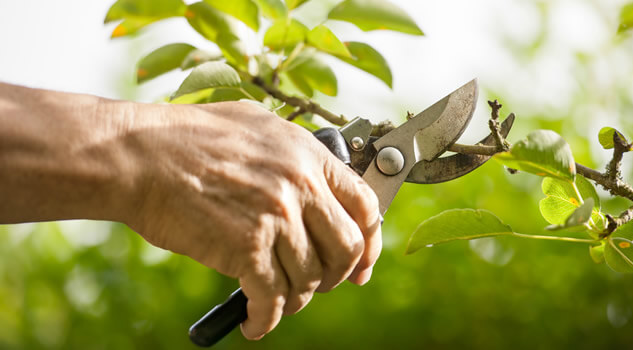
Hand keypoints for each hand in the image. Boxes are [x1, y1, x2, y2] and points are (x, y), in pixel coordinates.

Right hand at [125, 101, 381, 339]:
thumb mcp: (256, 125)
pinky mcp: (246, 248)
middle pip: (347, 249)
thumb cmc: (188, 137)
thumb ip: (293, 153)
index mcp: (308, 154)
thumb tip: (316, 180)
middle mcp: (300, 185)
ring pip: (309, 278)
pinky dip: (266, 320)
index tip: (362, 264)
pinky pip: (272, 298)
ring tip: (279, 301)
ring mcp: (276, 217)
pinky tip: (255, 323)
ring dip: (297, 299)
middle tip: (321, 284)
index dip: (370, 242)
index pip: (365, 205)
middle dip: (337, 276)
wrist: (139, 155)